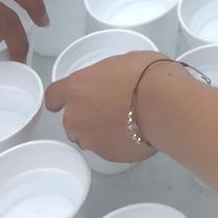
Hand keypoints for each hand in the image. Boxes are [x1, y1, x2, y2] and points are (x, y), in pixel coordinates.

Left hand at [45, 51, 181, 162]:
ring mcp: (90, 139)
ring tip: (124, 124)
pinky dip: (116, 142)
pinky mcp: (107, 156)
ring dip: (99, 131)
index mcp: (76, 88)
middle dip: (85, 116)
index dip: (59, 99)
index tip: (65, 101)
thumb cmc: (145, 73)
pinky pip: (106, 148)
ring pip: (87, 137)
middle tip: (110, 108)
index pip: (53, 96)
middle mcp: (75, 116)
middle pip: (71, 120)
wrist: (164, 104)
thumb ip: (107, 77)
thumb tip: (112, 84)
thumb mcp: (122, 62)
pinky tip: (134, 133)